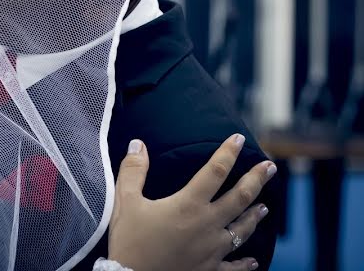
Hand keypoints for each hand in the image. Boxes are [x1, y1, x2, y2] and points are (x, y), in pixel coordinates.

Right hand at [108, 135, 275, 270]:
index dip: (228, 152)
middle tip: (270, 167)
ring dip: (255, 216)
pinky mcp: (209, 270)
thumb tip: (138, 144)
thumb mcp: (125, 201)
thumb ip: (133, 171)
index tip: (238, 138)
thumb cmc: (129, 241)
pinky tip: (253, 260)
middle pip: (240, 198)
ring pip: (242, 230)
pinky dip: (245, 262)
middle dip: (257, 180)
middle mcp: (207, 224)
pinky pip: (234, 266)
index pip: (215, 171)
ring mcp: (212, 250)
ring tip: (265, 207)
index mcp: (188, 205)